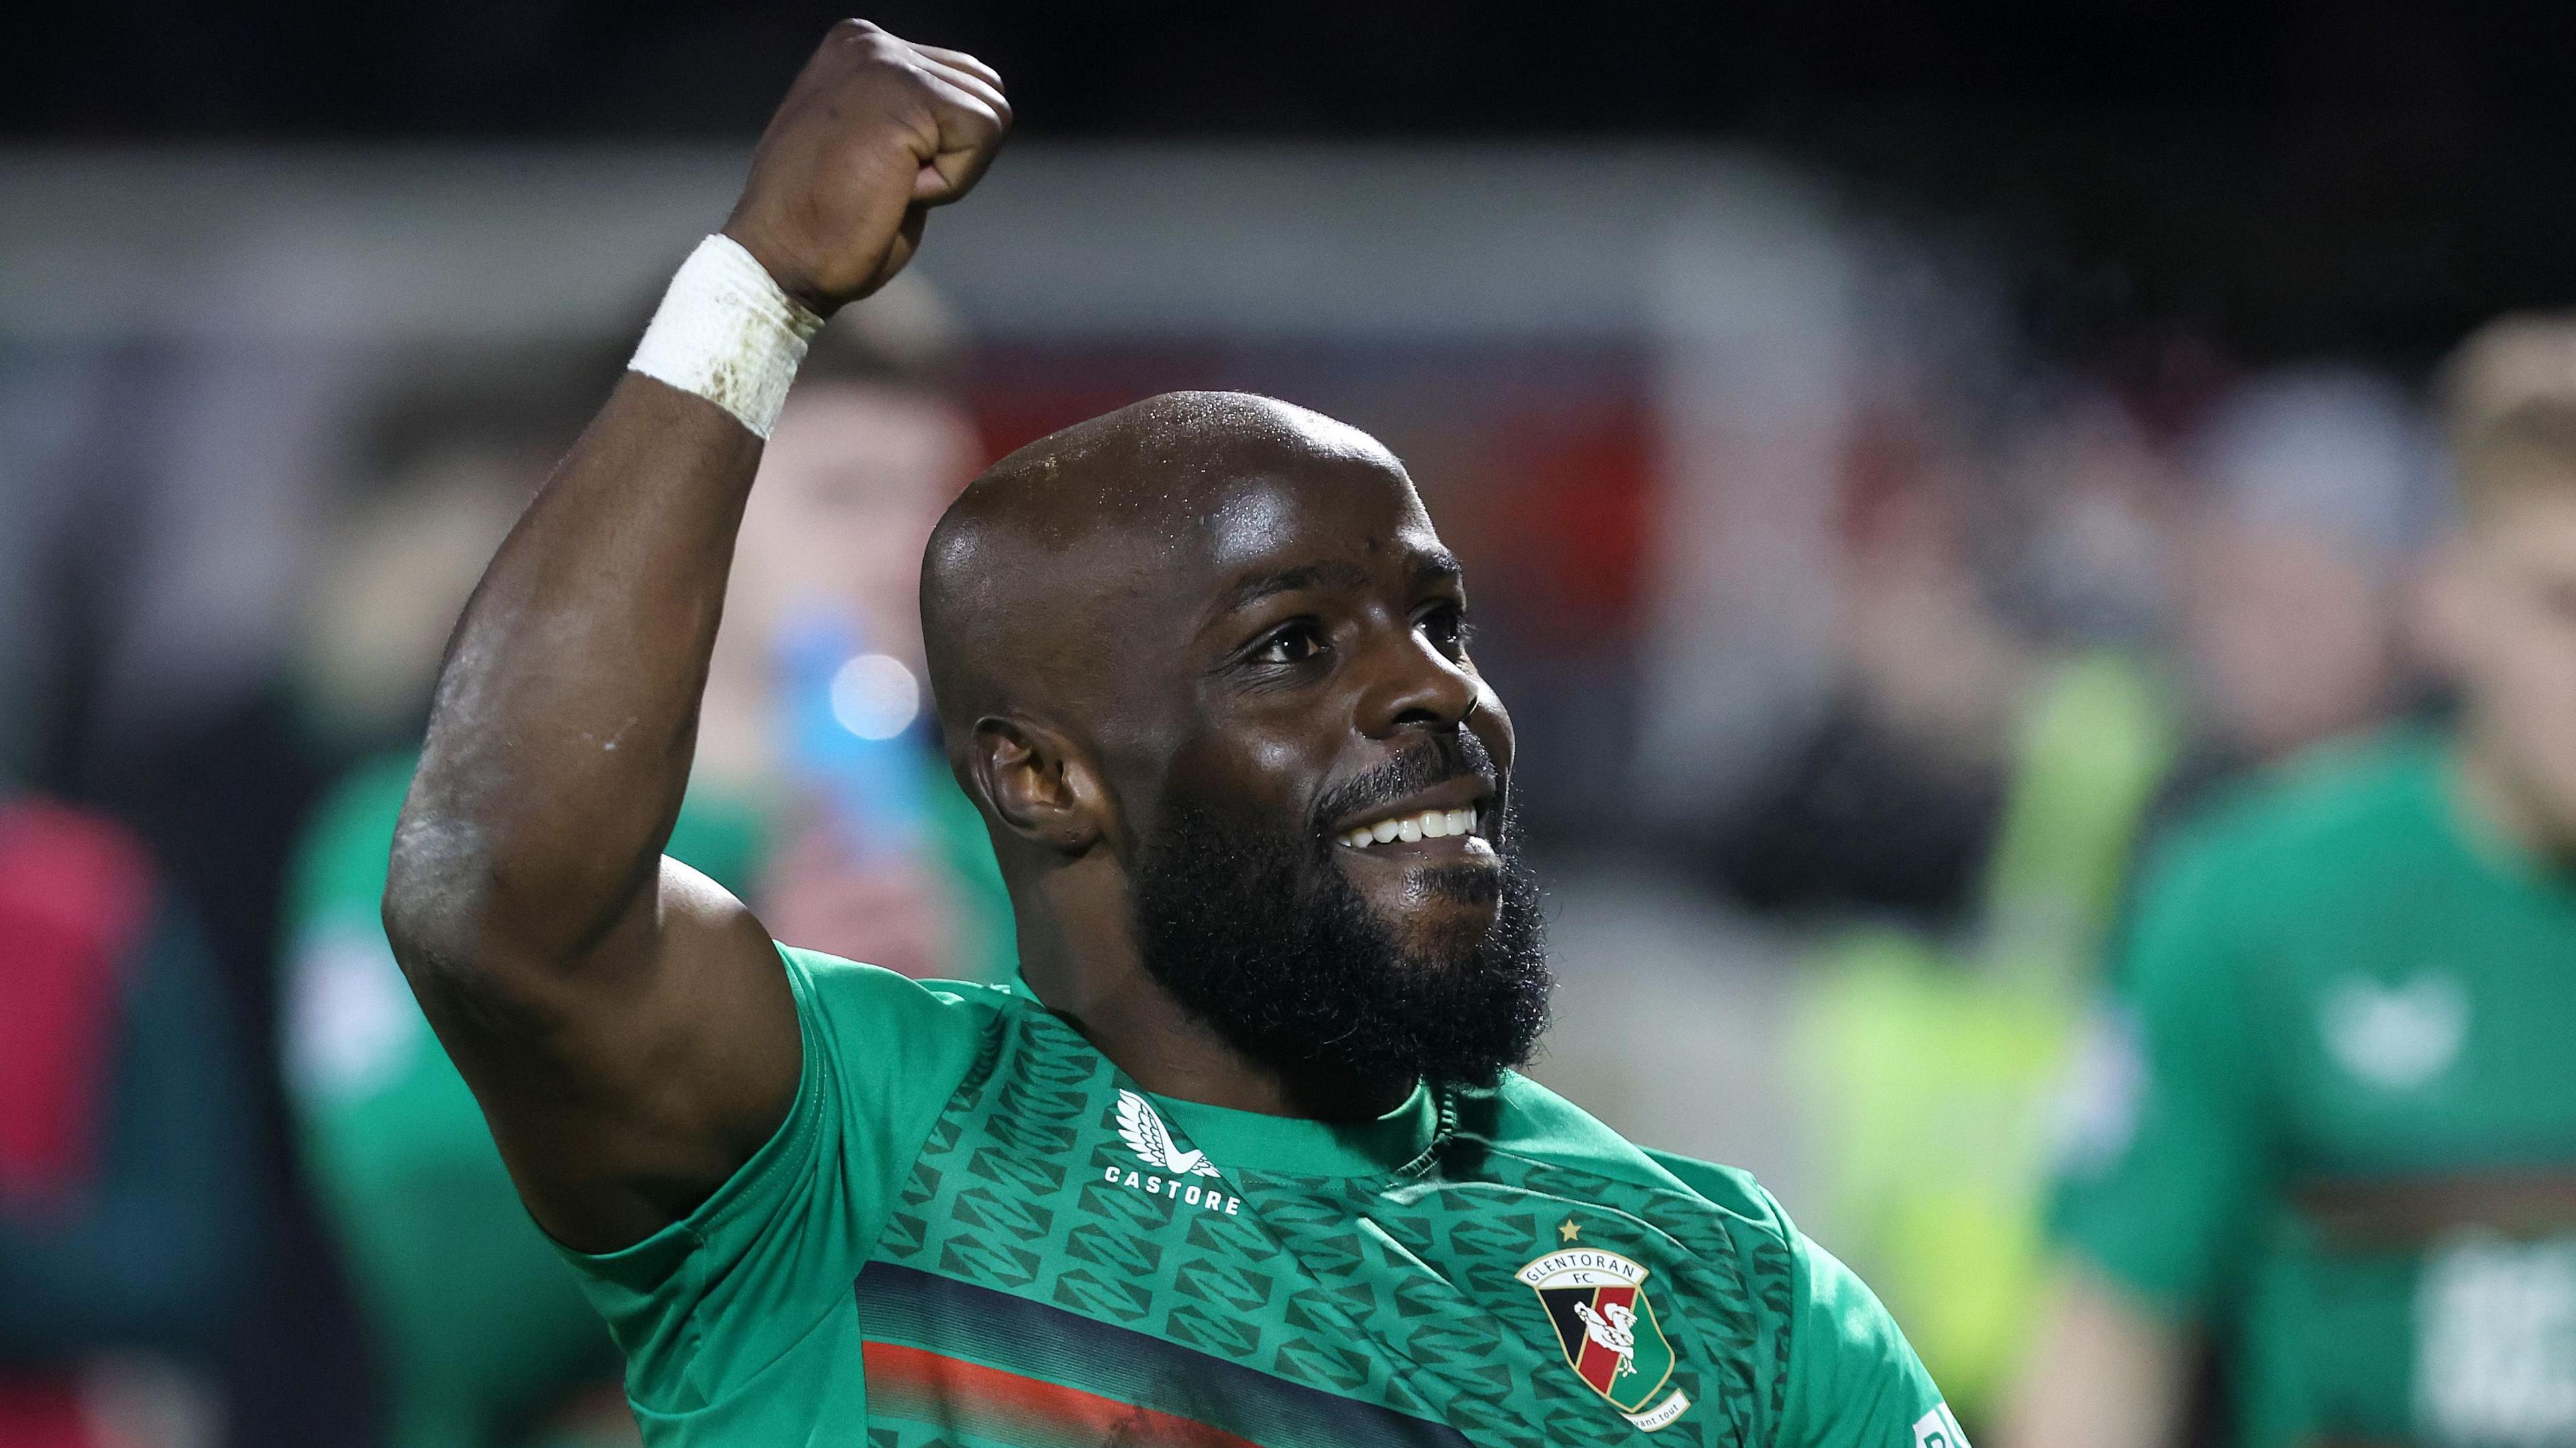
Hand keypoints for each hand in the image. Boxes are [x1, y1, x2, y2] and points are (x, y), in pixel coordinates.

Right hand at [722, 20, 1009, 314]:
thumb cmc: (826, 225)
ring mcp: (884, 61)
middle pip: (987, 91)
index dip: (946, 147)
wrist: (780, 259)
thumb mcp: (875, 148)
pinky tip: (895, 189)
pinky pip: (981, 136)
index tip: (883, 172)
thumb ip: (914, 115)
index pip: (964, 81)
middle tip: (887, 183)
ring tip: (886, 184)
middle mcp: (871, 42)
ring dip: (952, 170)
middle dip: (956, 154)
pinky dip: (952, 181)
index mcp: (860, 48)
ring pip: (990, 114)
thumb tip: (971, 112)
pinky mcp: (902, 93)